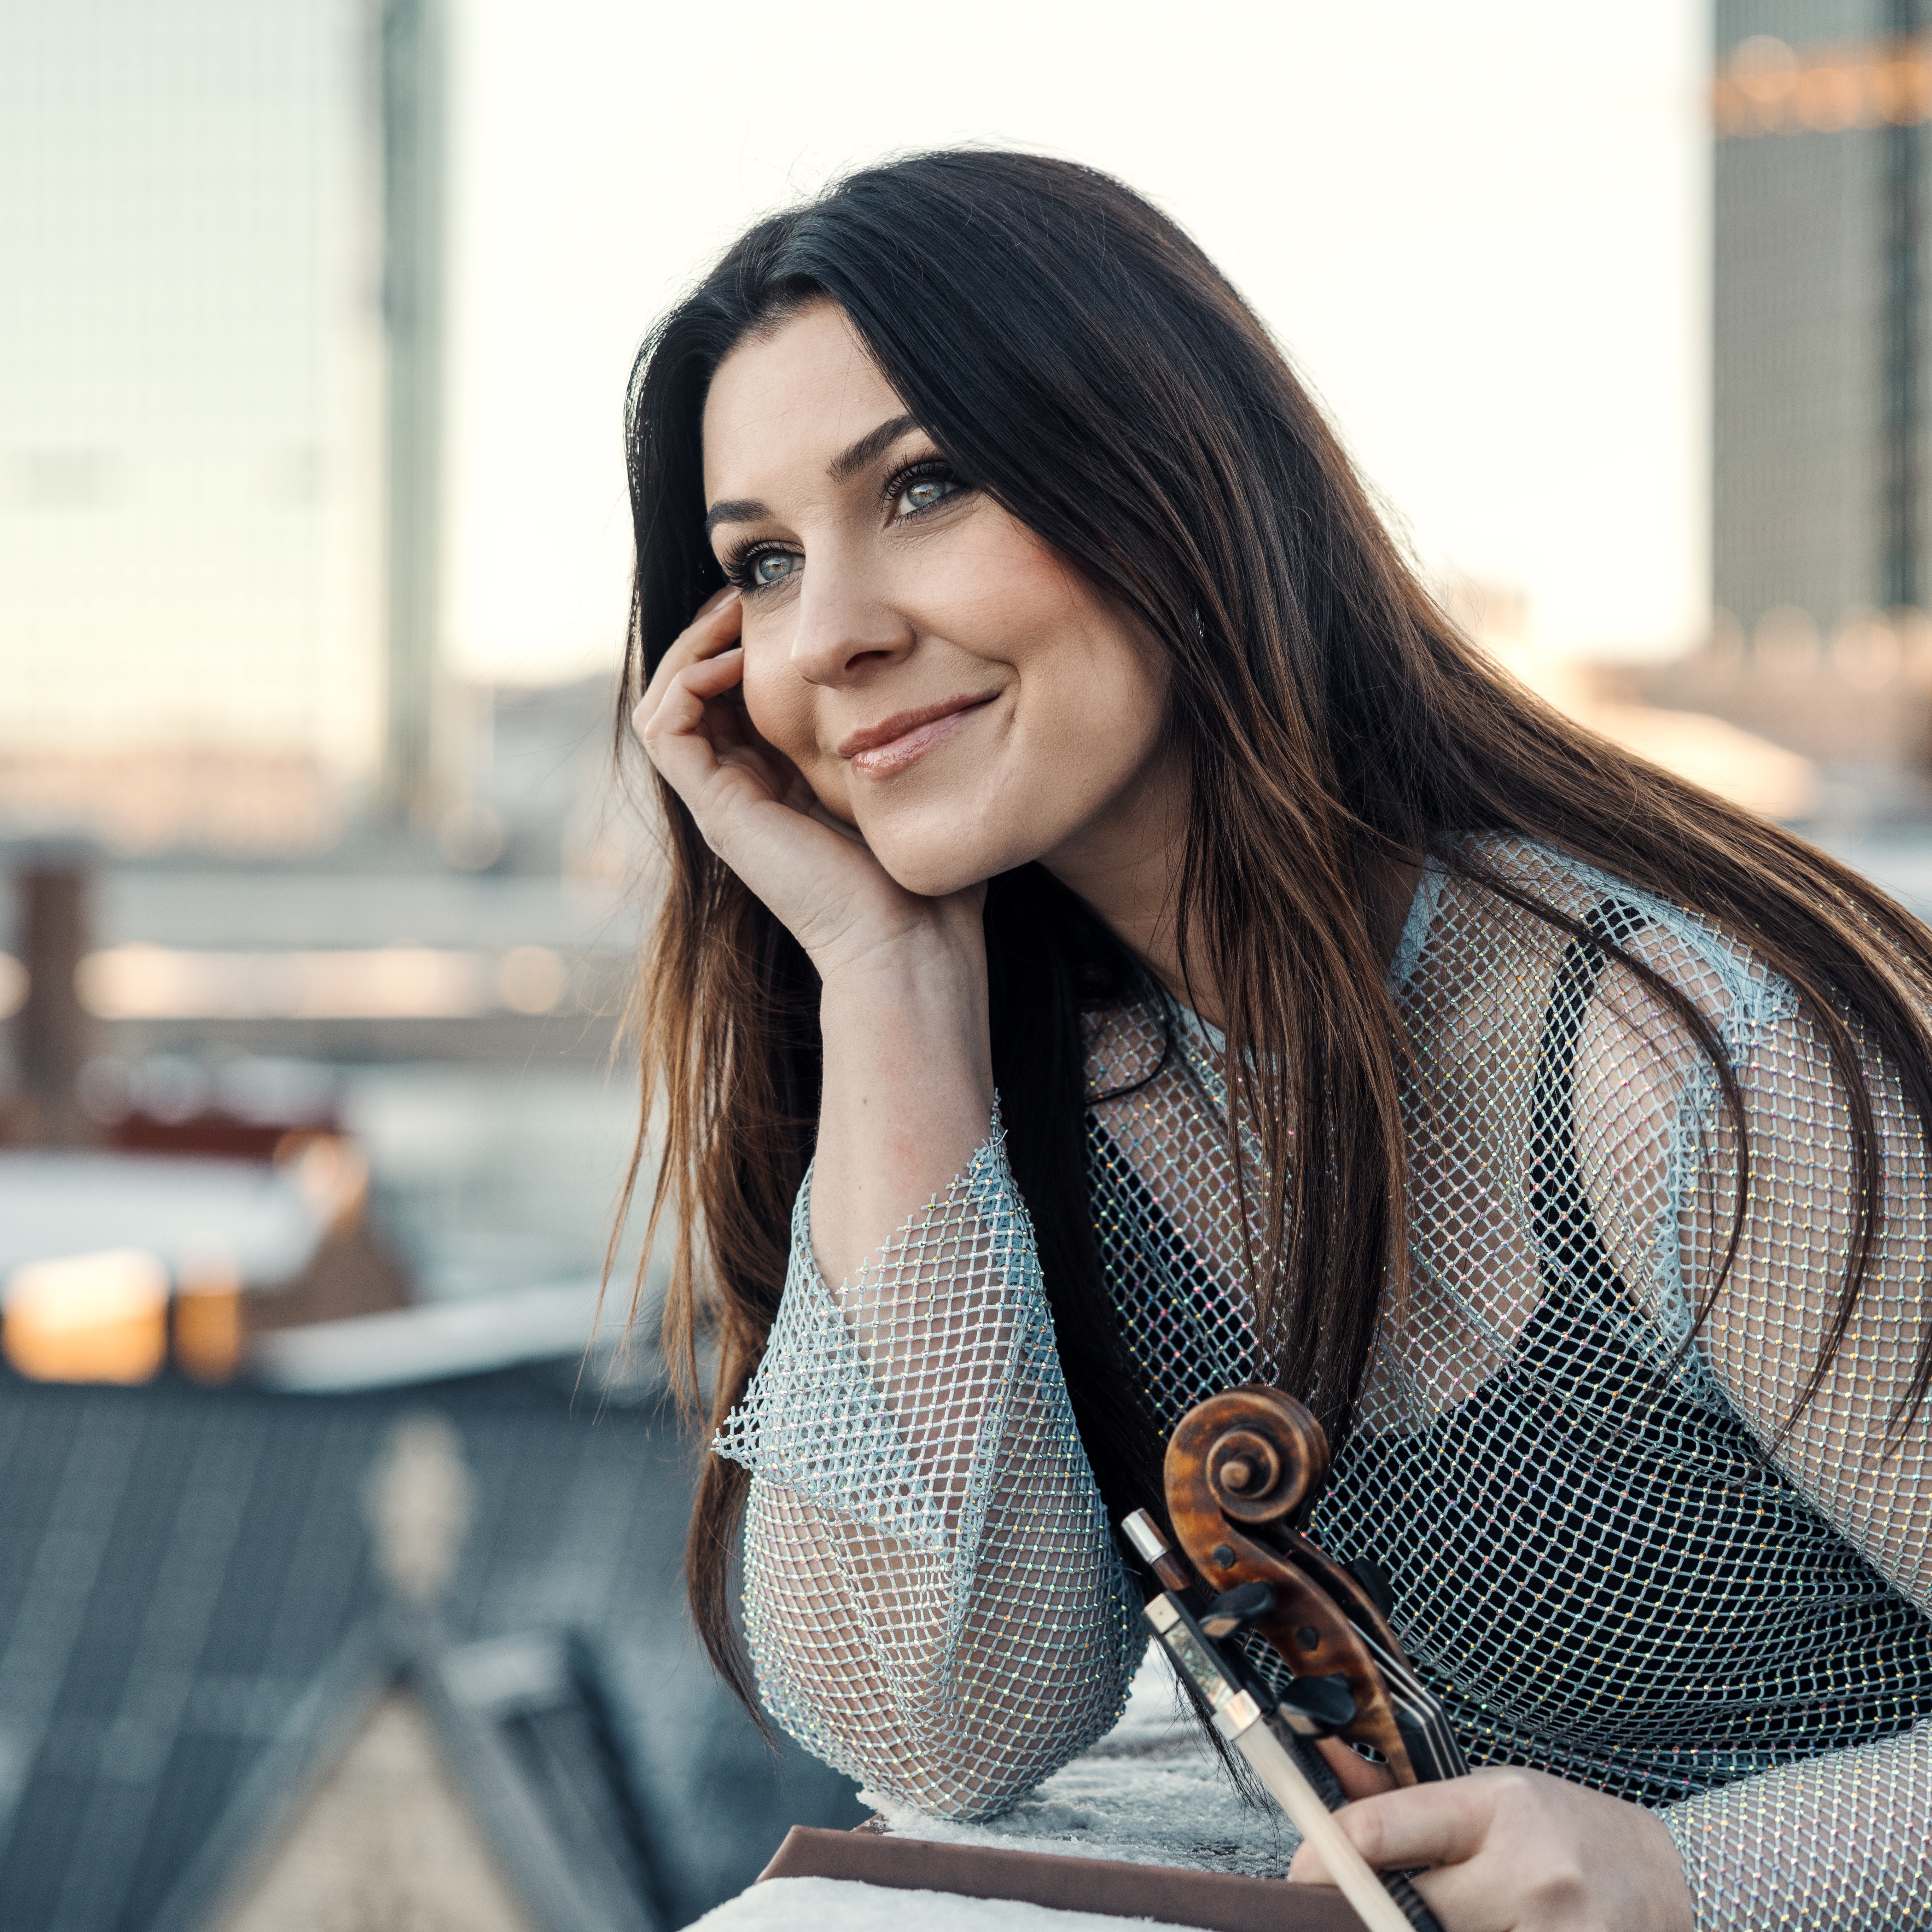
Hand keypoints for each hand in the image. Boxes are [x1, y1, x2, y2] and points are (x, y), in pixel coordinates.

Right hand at [632, 588, 982, 979]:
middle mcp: (741, 793)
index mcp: (780, 786)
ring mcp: (723, 803)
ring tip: (733, 613)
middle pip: (693, 694)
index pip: (735, 698)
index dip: (744, 644)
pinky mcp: (716, 811)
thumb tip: (932, 683)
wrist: (911, 944)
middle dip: (711, 633)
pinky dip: (688, 680)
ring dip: (691, 647)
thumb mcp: (910, 784)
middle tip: (747, 592)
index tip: (781, 605)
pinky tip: (734, 658)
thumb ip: (902, 740)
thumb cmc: (926, 879)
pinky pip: (665, 727)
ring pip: (665, 702)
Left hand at [1288, 1767, 1694, 1931]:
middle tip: (1352, 1910)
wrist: (1671, 1879)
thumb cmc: (1570, 1831)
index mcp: (1498, 1809)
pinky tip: (1474, 1927)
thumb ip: (1403, 1801)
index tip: (1301, 1873)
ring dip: (1415, 1929)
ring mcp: (1554, 1930)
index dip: (1323, 1857)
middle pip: (1405, 1911)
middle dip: (1369, 1913)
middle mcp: (1527, 1873)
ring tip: (1442, 1913)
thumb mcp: (1489, 1796)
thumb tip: (1328, 1770)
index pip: (1381, 1832)